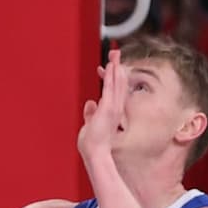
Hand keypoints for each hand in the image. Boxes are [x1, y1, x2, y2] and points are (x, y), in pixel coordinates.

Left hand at [78, 46, 126, 161]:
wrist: (95, 154)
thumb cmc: (93, 144)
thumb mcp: (90, 125)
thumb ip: (90, 114)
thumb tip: (89, 104)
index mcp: (111, 112)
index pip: (112, 90)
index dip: (111, 77)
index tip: (108, 66)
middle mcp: (115, 108)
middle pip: (118, 83)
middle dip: (116, 68)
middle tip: (116, 53)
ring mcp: (113, 107)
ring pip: (116, 83)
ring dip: (115, 68)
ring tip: (115, 55)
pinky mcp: (108, 108)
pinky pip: (111, 88)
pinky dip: (112, 76)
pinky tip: (112, 66)